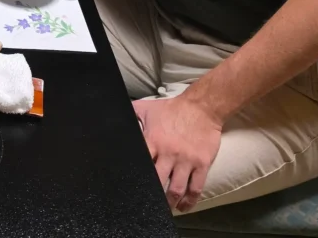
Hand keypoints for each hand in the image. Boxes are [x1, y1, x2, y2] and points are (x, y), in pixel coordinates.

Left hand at [133, 96, 222, 211]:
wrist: (201, 107)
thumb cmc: (172, 108)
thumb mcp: (147, 108)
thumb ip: (131, 114)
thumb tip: (116, 115)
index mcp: (153, 140)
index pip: (141, 162)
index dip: (135, 175)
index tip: (130, 187)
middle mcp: (168, 153)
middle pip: (157, 180)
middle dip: (152, 195)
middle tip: (147, 204)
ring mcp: (186, 160)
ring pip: (176, 188)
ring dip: (170, 202)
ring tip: (165, 210)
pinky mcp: (201, 164)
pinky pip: (196, 187)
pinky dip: (190, 200)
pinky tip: (184, 207)